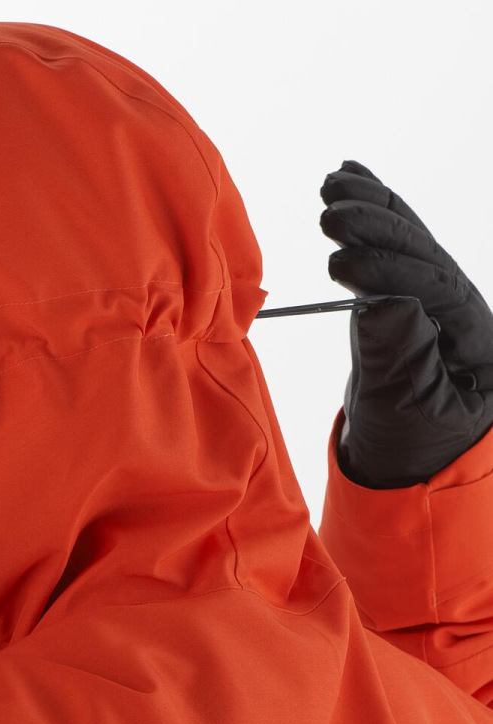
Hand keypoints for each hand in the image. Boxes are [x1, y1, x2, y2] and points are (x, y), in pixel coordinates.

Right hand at [319, 160, 492, 488]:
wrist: (408, 460)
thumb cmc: (413, 445)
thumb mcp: (407, 414)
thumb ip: (398, 361)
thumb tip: (381, 304)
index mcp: (475, 337)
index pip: (432, 289)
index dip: (386, 269)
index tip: (339, 261)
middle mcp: (461, 308)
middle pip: (422, 253)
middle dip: (376, 227)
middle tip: (330, 212)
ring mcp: (433, 299)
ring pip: (407, 240)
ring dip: (371, 208)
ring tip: (333, 184)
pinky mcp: (403, 297)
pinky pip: (391, 247)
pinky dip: (372, 212)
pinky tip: (350, 180)